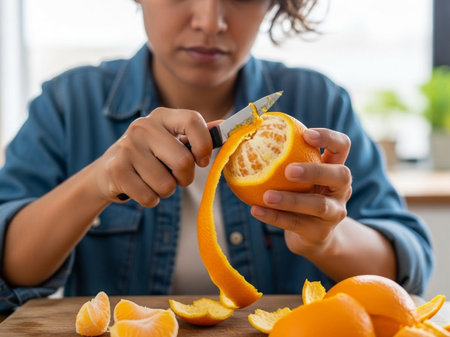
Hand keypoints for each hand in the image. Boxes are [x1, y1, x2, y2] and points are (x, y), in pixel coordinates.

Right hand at [90, 107, 214, 206]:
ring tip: (153, 181)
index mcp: (160, 116)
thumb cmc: (148, 157)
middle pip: (183, 161)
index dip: (204, 144)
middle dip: (185, 178)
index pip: (193, 120)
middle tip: (176, 178)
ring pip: (166, 185)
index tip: (202, 161)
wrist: (107, 172)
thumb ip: (194, 136)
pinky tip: (141, 188)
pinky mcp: (116, 171)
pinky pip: (150, 197)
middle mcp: (142, 127)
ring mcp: (127, 148)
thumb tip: (224, 127)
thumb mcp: (169, 141)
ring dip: (166, 191)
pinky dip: (151, 200)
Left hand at [250, 128, 351, 255]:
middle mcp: (341, 189)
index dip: (328, 138)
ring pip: (318, 205)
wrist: (312, 236)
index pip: (342, 146)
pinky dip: (274, 217)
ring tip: (267, 195)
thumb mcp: (299, 177)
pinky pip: (296, 224)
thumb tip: (247, 131)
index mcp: (335, 168)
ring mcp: (335, 213)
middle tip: (288, 170)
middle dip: (315, 171)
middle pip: (340, 175)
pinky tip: (255, 210)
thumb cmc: (300, 195)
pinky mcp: (320, 233)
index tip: (306, 134)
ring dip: (291, 200)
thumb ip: (284, 157)